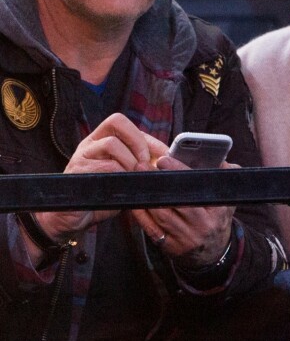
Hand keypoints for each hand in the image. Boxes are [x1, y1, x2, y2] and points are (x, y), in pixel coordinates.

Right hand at [34, 113, 166, 246]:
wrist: (72, 218)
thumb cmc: (102, 195)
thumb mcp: (125, 175)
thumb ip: (139, 163)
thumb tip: (166, 159)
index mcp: (102, 139)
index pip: (126, 124)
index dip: (148, 137)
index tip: (165, 154)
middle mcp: (91, 143)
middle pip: (117, 122)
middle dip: (138, 142)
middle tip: (146, 163)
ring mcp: (82, 155)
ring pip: (112, 144)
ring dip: (130, 161)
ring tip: (134, 177)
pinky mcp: (77, 172)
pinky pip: (105, 166)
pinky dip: (120, 174)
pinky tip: (123, 185)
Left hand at [131, 156, 236, 265]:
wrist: (214, 252)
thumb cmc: (218, 217)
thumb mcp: (227, 198)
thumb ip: (225, 175)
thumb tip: (218, 158)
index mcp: (218, 209)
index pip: (197, 186)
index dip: (179, 171)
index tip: (163, 160)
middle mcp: (203, 225)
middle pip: (176, 200)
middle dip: (158, 182)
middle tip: (143, 166)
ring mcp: (186, 238)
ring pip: (161, 215)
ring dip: (147, 196)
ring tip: (137, 179)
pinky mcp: (172, 248)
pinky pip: (152, 229)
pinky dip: (141, 215)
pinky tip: (135, 201)